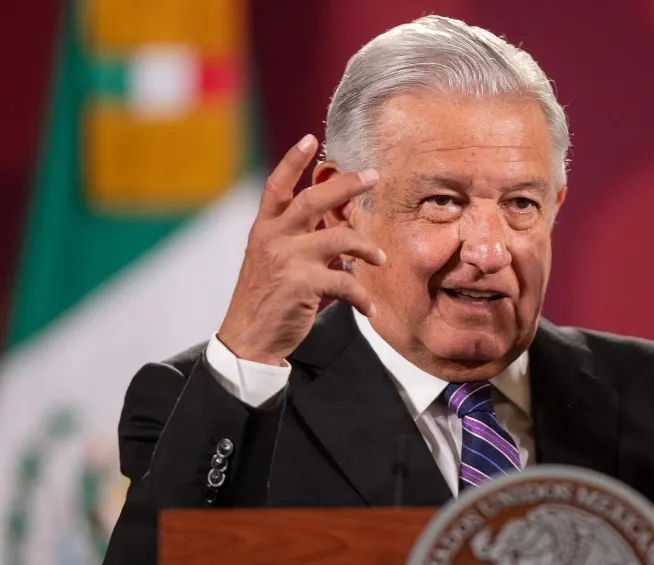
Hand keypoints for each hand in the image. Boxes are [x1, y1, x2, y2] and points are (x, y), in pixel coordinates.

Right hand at [217, 134, 385, 365]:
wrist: (248, 339)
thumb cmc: (264, 299)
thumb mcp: (268, 260)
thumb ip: (291, 237)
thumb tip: (328, 221)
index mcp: (264, 230)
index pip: (276, 187)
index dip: (292, 161)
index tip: (310, 138)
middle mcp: (273, 239)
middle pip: (314, 200)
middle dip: (346, 185)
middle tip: (373, 176)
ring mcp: (288, 260)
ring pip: (340, 239)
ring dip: (366, 247)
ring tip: (380, 258)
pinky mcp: (303, 285)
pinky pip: (346, 283)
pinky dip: (362, 296)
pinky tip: (369, 308)